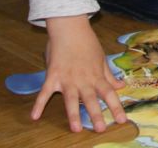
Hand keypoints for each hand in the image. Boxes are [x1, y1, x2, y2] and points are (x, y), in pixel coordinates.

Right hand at [36, 15, 125, 132]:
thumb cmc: (87, 42)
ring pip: (71, 100)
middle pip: (91, 100)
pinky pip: (44, 92)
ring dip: (74, 114)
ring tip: (76, 129)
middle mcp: (83, 79)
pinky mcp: (52, 76)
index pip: (109, 94)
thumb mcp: (102, 58)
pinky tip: (34, 117)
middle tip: (101, 129)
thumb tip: (121, 86)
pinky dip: (38, 104)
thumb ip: (109, 75)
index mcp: (96, 76)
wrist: (70, 27)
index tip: (122, 120)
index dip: (116, 107)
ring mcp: (67, 79)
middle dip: (96, 115)